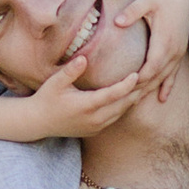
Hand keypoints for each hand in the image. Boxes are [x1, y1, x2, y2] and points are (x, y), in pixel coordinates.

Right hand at [14, 48, 161, 143]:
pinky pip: (116, 117)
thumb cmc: (46, 99)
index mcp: (86, 106)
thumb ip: (70, 71)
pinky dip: (125, 106)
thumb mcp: (55, 83)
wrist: (38, 123)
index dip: (126, 85)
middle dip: (137, 92)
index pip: (112, 95)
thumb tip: (83, 58)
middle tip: (151, 77)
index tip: (137, 74)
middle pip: (123, 105)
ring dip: (133, 99)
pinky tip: (132, 96)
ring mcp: (96, 126)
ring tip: (146, 85)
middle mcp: (94, 118)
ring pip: (122, 112)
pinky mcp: (96, 129)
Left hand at [114, 0, 188, 97]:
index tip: (123, 89)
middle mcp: (173, 50)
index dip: (139, 79)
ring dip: (151, 90)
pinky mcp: (179, 51)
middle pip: (157, 77)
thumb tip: (118, 21)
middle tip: (123, 102)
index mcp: (164, 41)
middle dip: (141, 90)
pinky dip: (168, 86)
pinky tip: (162, 98)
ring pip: (164, 78)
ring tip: (135, 102)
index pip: (151, 67)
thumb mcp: (146, 0)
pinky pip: (174, 73)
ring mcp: (178, 52)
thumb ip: (132, 11)